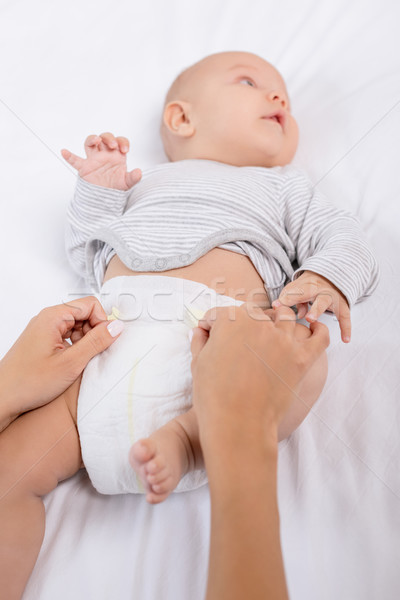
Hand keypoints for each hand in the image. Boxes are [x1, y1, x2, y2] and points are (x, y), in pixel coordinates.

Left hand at [0, 296, 122, 430]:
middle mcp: (47, 319)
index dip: (102, 321)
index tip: (105, 340)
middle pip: (84, 314)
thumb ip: (97, 342)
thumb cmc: (28, 382)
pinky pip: (67, 336)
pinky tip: (73, 363)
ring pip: (77, 326)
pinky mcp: (43, 341)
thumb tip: (117, 327)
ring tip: (81, 361)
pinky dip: (75, 347)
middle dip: (94, 332)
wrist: (2, 398)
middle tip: (93, 354)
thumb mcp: (71, 363)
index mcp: (53, 317)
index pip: (90, 304)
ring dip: (85, 341)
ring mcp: (44, 330)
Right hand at [61, 132, 141, 189]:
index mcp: (117, 155)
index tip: (125, 150)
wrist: (106, 198)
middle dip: (109, 138)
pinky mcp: (84, 168)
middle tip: (113, 146)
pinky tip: (64, 152)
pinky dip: (69, 156)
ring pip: (90, 143)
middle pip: (105, 138)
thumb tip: (139, 172)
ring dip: (93, 139)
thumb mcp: (127, 183)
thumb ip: (133, 178)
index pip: (120, 141)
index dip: (122, 142)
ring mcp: (94, 159)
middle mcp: (105, 154)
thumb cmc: (116, 187)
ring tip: (97, 140)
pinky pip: (75, 160)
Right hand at [190, 303, 329, 438]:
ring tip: (270, 335)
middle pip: (253, 313)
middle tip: (236, 342)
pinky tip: (313, 329)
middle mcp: (259, 323)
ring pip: (285, 318)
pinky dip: (319, 330)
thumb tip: (200, 330)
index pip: (220, 314)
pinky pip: (320, 337)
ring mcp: (283, 339)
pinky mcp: (302, 358)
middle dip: (241, 323)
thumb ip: (200, 341)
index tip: (208, 335)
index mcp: (231, 320)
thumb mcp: (198, 363)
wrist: (237, 423)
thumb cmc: (213, 395)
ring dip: (276, 322)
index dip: (211, 325)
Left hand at [272, 270, 350, 342]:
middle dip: (297, 298)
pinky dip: (346, 328)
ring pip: (323, 302)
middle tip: (296, 312)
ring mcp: (330, 297)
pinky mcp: (341, 306)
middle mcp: (318, 289)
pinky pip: (345, 317)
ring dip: (316, 310)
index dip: (285, 298)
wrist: (330, 277)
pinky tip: (345, 339)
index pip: (293, 290)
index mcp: (305, 285)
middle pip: (308, 292)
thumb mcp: (298, 290)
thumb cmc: (307, 288)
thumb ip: (291, 300)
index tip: (276, 306)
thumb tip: (294, 314)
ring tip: (311, 320)